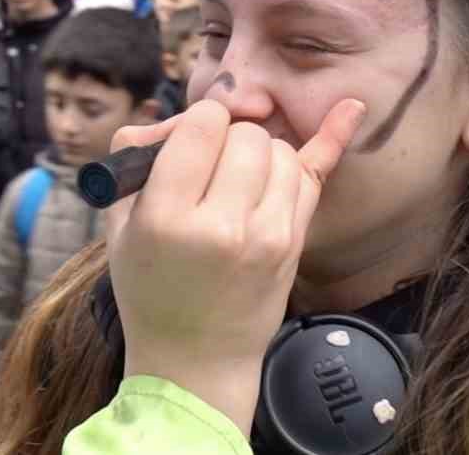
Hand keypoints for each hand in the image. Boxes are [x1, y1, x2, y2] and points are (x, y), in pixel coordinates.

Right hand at [103, 98, 365, 433]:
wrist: (194, 359)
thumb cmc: (149, 287)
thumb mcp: (117, 223)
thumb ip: (138, 155)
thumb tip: (182, 117)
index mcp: (167, 216)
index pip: (204, 125)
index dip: (198, 123)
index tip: (190, 142)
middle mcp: (221, 225)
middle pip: (246, 134)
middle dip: (228, 138)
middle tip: (211, 169)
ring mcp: (266, 236)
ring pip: (279, 150)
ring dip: (259, 152)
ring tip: (238, 180)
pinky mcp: (294, 245)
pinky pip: (315, 175)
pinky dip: (329, 138)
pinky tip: (350, 108)